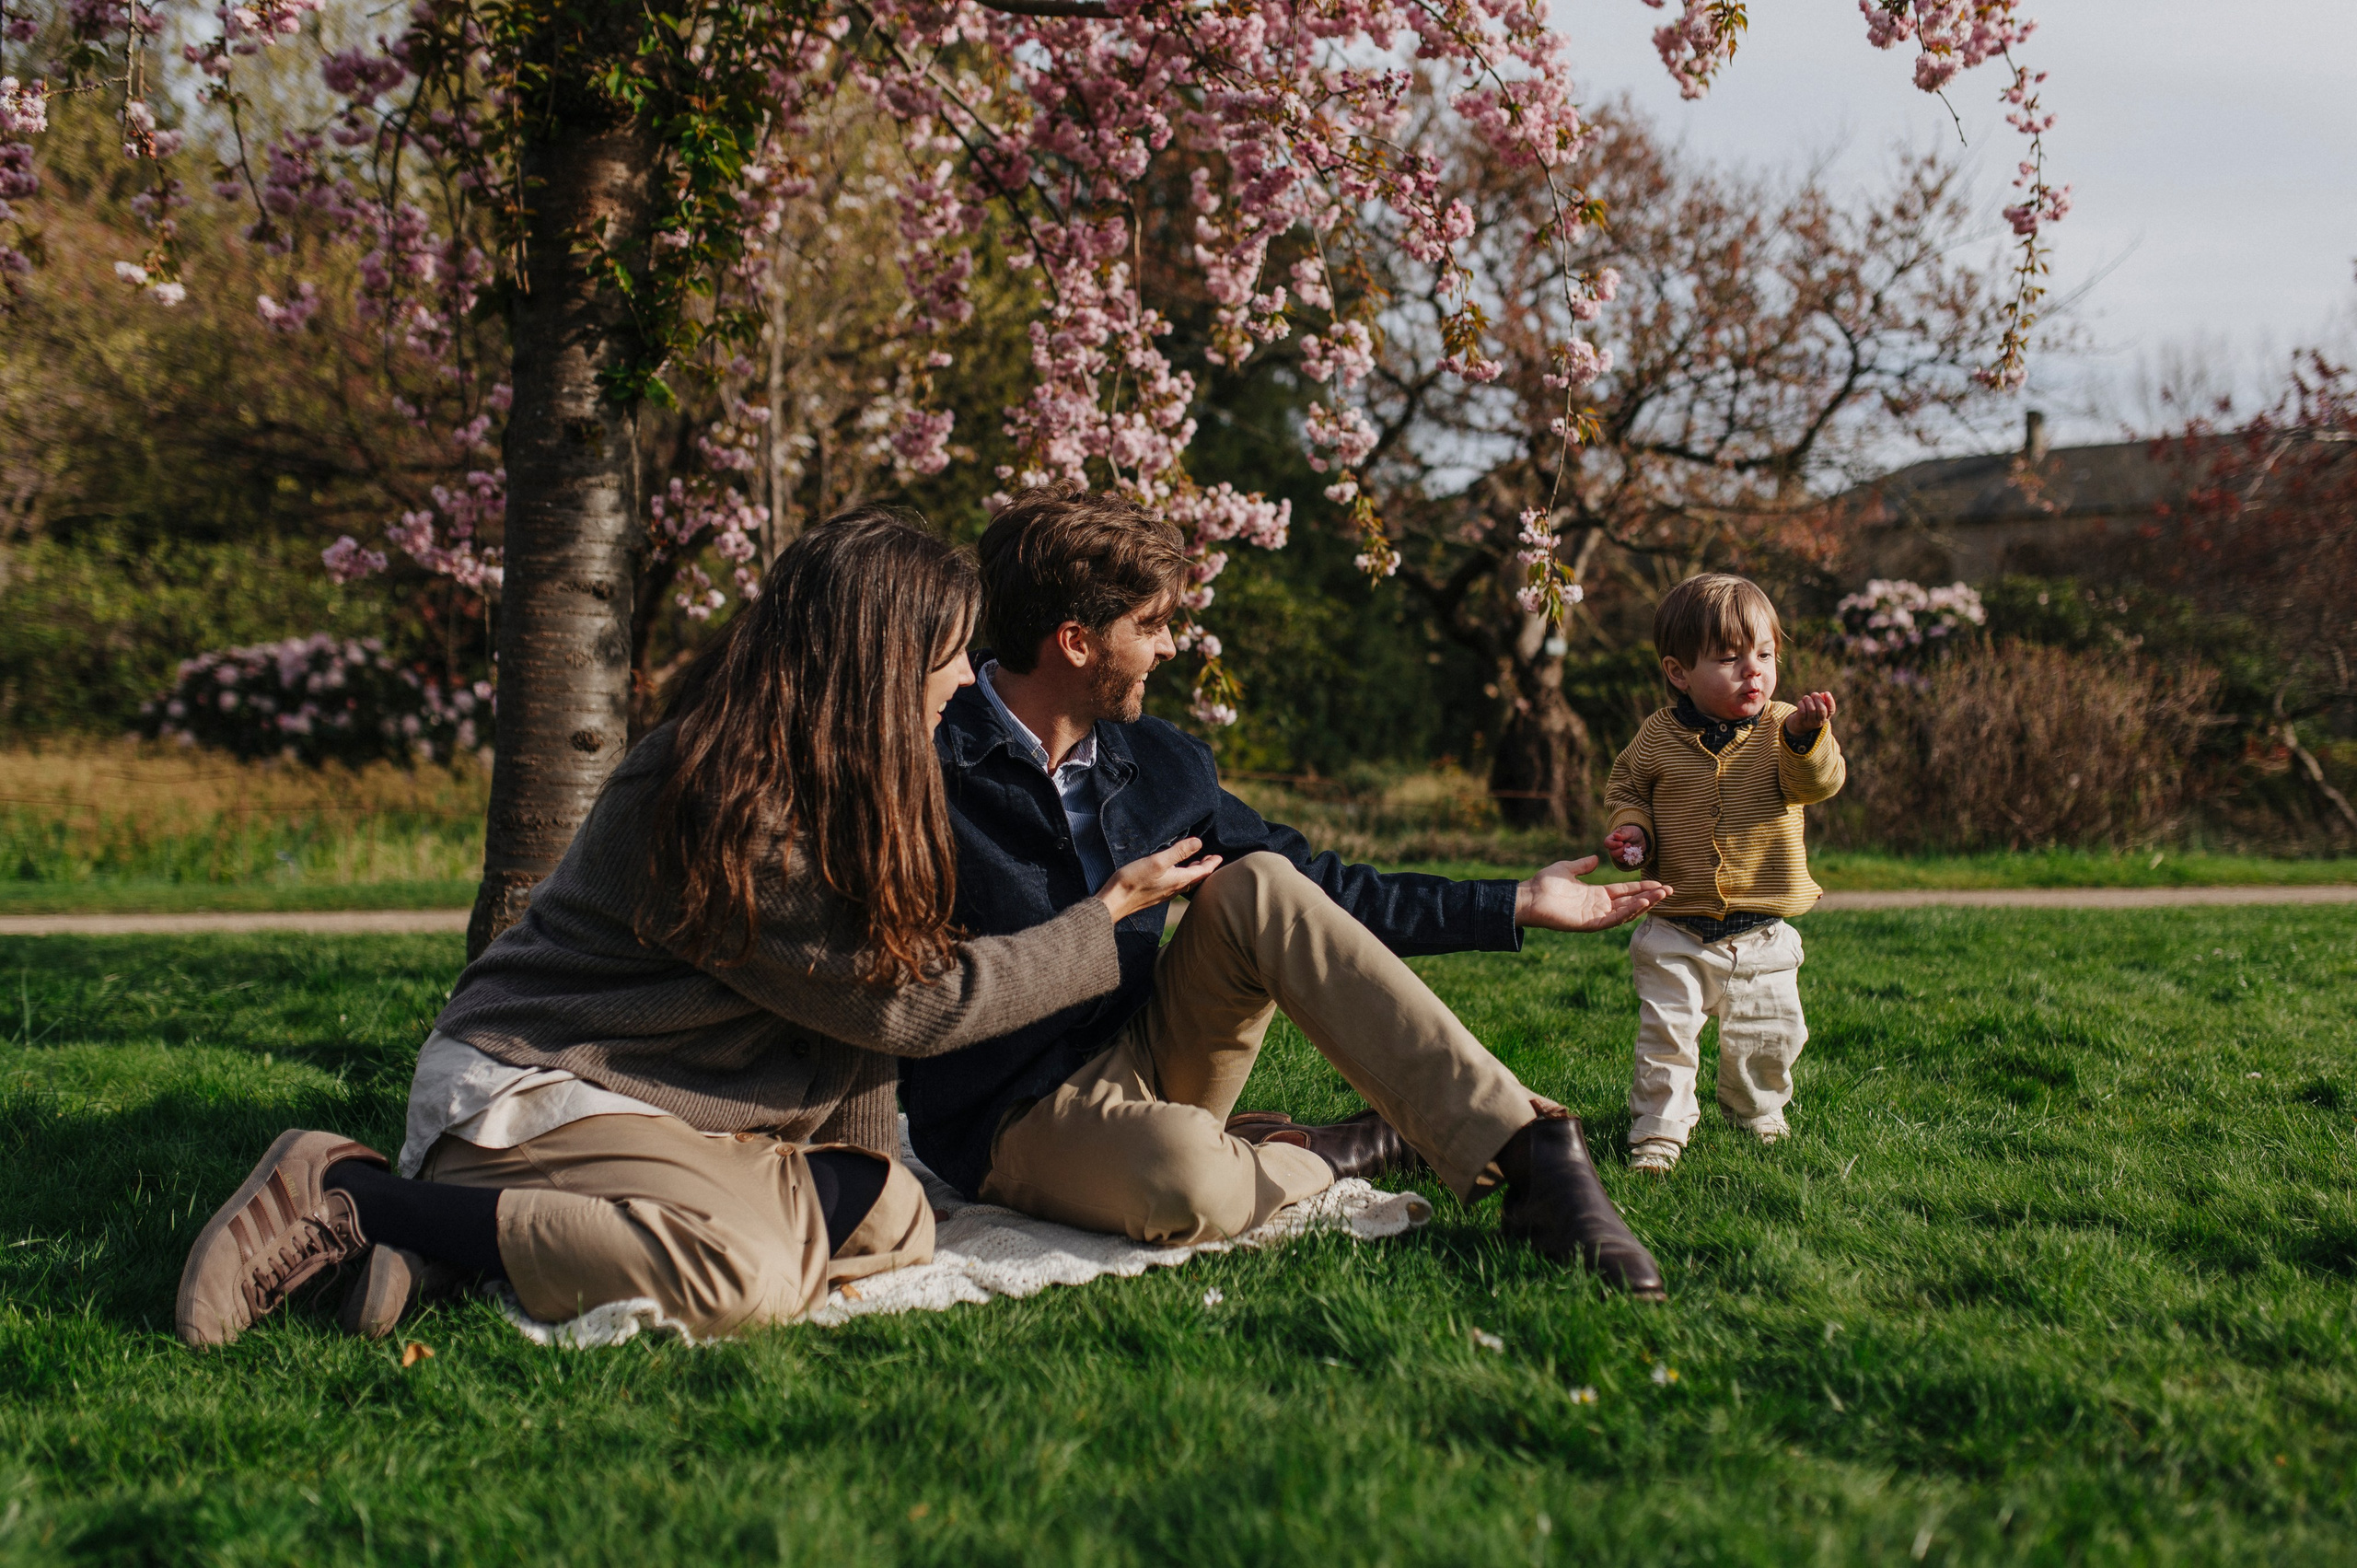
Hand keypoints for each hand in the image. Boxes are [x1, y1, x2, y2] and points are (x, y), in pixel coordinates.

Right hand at [1094, 837, 1222, 922]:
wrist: (1114, 901)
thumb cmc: (1135, 880)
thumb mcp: (1158, 861)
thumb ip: (1179, 852)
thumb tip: (1199, 843)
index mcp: (1179, 880)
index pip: (1201, 872)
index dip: (1211, 863)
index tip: (1219, 857)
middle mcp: (1174, 889)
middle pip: (1195, 877)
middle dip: (1204, 867)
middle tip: (1211, 858)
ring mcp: (1165, 892)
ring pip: (1185, 881)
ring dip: (1193, 871)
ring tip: (1196, 862)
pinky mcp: (1155, 894)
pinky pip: (1175, 884)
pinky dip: (1181, 875)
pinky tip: (1174, 871)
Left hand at [1514, 856, 1671, 931]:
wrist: (1528, 895)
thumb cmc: (1544, 883)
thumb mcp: (1568, 869)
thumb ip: (1583, 865)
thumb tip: (1595, 857)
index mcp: (1596, 894)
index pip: (1625, 891)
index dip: (1642, 887)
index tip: (1660, 884)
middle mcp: (1599, 907)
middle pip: (1630, 902)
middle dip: (1650, 896)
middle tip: (1669, 890)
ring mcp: (1595, 917)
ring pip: (1626, 912)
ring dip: (1643, 904)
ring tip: (1660, 895)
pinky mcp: (1589, 924)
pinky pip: (1613, 920)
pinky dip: (1628, 913)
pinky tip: (1641, 904)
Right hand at [1602, 824, 1648, 867]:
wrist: (1642, 838)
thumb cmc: (1633, 832)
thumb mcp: (1629, 831)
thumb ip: (1623, 834)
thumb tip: (1615, 835)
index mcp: (1612, 838)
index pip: (1607, 843)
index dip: (1613, 845)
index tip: (1621, 843)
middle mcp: (1613, 846)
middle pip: (1612, 852)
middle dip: (1621, 850)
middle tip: (1629, 844)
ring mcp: (1618, 853)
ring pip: (1617, 858)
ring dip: (1625, 854)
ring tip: (1632, 847)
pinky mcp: (1624, 857)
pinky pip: (1624, 860)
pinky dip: (1629, 857)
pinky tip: (1633, 852)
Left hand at [1784, 690, 1835, 735]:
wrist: (1798, 726)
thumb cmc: (1810, 713)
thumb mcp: (1817, 708)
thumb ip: (1821, 701)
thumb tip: (1822, 694)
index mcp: (1826, 718)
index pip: (1831, 710)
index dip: (1830, 701)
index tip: (1826, 693)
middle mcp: (1819, 722)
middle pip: (1821, 709)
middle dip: (1818, 699)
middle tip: (1814, 694)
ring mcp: (1810, 723)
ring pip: (1811, 709)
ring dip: (1808, 700)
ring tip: (1806, 697)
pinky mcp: (1800, 721)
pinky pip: (1802, 711)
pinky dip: (1802, 704)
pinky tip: (1801, 702)